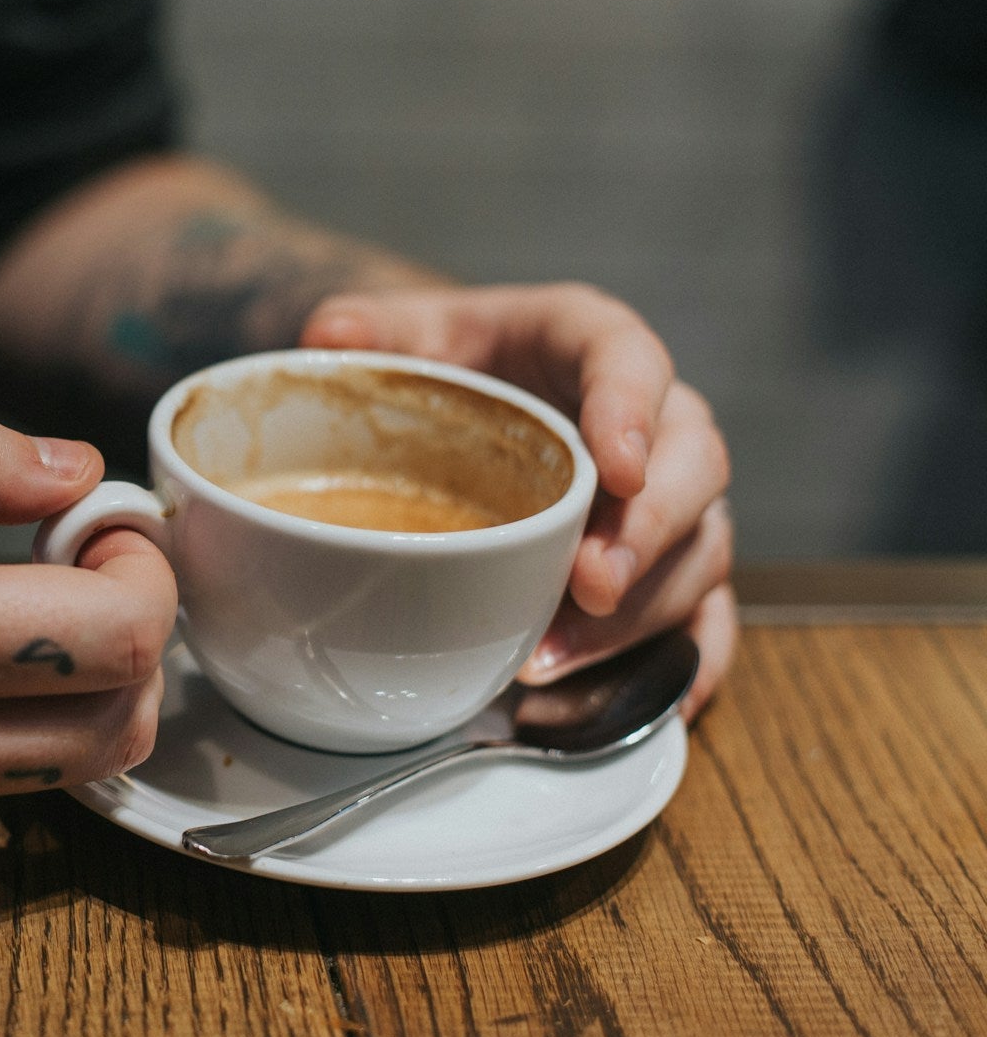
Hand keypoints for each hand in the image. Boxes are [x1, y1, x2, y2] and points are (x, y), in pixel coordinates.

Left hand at [300, 284, 734, 714]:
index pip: (633, 360)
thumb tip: (330, 337)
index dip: (633, 411)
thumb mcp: (408, 332)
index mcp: (592, 342)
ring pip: (700, 552)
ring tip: (552, 659)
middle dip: (648, 534)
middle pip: (693, 469)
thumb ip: (370, 329)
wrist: (473, 394)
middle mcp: (657, 418)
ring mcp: (672, 497)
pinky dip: (683, 665)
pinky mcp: (672, 564)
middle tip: (589, 586)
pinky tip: (649, 708)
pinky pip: (707, 617)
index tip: (618, 466)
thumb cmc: (453, 362)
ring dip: (638, 615)